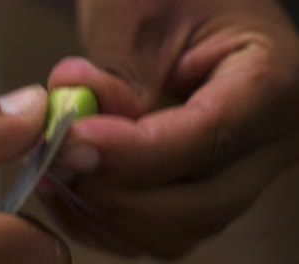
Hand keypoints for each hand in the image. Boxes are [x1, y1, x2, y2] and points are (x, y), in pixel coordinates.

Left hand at [39, 0, 298, 258]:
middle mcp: (262, 144)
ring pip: (172, 231)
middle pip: (197, 206)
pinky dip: (105, 221)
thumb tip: (79, 136)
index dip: (135, 153)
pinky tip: (70, 187)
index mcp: (268, 83)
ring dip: (104, 212)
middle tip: (56, 159)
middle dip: (116, 193)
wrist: (183, 9)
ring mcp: (230, 175)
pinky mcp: (196, 190)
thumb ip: (118, 78)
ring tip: (56, 168)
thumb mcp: (141, 14)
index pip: (208, 137)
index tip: (71, 142)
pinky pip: (153, 232)